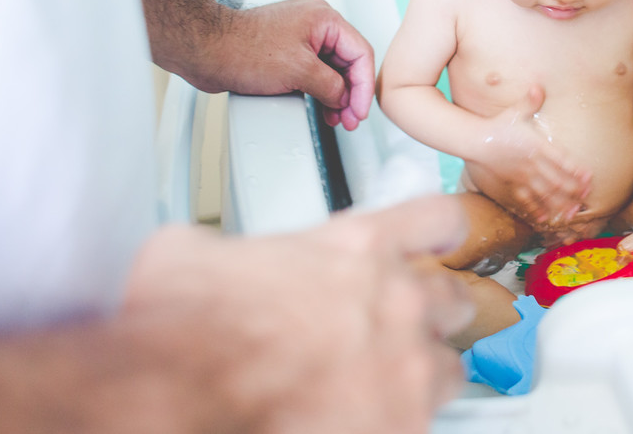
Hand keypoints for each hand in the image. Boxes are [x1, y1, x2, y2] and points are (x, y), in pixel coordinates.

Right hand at [123, 195, 472, 433]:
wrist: (179, 390)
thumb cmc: (187, 328)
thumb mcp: (198, 252)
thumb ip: (237, 250)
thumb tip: (212, 257)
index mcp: (357, 246)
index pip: (436, 219)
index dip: (439, 231)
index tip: (440, 242)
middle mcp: (395, 299)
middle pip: (453, 296)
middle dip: (429, 312)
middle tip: (397, 328)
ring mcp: (405, 365)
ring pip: (448, 367)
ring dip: (421, 373)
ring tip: (382, 386)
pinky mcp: (401, 425)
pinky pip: (423, 422)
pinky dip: (396, 423)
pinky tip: (362, 422)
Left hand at [202, 0, 374, 129]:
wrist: (205, 51)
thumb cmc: (242, 49)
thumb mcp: (300, 71)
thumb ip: (331, 86)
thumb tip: (343, 97)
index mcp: (324, 19)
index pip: (361, 53)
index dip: (365, 86)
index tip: (360, 110)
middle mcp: (315, 25)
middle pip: (348, 62)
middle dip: (351, 94)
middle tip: (351, 118)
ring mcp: (299, 37)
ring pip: (332, 69)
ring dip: (337, 95)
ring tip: (337, 118)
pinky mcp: (286, 51)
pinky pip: (314, 72)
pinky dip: (320, 91)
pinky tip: (322, 107)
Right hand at [463, 84, 590, 228]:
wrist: (475, 140)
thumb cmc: (498, 124)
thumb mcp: (515, 112)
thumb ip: (530, 101)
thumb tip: (538, 87)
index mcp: (537, 145)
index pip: (562, 160)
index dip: (576, 170)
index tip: (589, 178)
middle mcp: (532, 163)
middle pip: (556, 181)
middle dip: (573, 192)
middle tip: (586, 200)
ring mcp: (522, 175)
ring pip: (544, 193)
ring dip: (558, 204)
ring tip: (570, 214)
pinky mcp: (512, 183)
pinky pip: (526, 199)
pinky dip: (535, 209)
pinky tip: (544, 218)